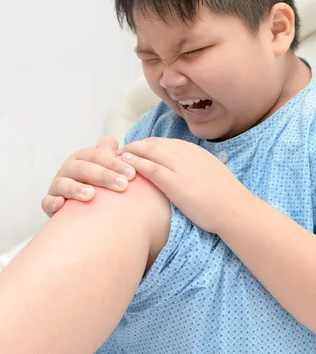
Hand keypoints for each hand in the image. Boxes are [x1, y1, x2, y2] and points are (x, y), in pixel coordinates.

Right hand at [42, 136, 136, 217]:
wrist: (80, 210)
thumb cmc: (98, 186)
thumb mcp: (105, 169)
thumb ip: (109, 156)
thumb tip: (113, 143)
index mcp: (83, 158)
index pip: (98, 155)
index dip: (114, 163)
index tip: (132, 174)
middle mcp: (69, 169)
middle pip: (83, 168)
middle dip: (103, 175)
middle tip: (122, 185)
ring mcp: (57, 186)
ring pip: (64, 183)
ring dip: (76, 188)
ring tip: (91, 194)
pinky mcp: (49, 203)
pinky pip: (47, 201)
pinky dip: (53, 202)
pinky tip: (61, 203)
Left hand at [118, 137, 250, 233]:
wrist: (236, 210)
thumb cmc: (225, 199)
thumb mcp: (209, 174)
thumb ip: (193, 169)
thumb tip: (181, 172)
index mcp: (196, 152)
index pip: (165, 143)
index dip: (147, 145)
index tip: (135, 149)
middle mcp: (187, 154)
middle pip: (154, 144)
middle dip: (136, 145)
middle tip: (120, 150)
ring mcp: (181, 167)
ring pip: (150, 152)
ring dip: (131, 151)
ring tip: (117, 154)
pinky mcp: (176, 182)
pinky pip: (151, 168)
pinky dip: (136, 163)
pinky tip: (125, 162)